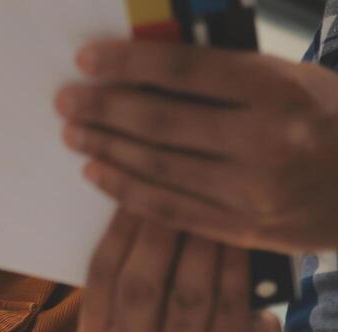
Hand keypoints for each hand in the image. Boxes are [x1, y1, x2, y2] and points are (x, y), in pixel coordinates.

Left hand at [56, 40, 337, 252]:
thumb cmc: (335, 120)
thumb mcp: (295, 80)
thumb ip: (229, 75)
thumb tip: (152, 63)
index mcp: (280, 90)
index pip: (185, 71)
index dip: (128, 64)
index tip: (87, 59)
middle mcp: (266, 140)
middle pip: (161, 122)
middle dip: (104, 109)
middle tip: (65, 101)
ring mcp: (255, 191)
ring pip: (159, 169)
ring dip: (107, 149)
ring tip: (74, 133)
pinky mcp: (246, 229)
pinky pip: (171, 209)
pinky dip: (128, 190)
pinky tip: (98, 173)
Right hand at [79, 210, 286, 331]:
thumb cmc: (181, 316)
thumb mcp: (143, 302)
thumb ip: (131, 265)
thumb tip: (133, 197)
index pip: (102, 275)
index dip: (118, 229)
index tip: (135, 190)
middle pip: (139, 288)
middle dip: (158, 234)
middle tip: (175, 192)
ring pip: (187, 295)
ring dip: (199, 245)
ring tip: (210, 207)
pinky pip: (227, 303)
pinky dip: (233, 265)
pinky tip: (237, 235)